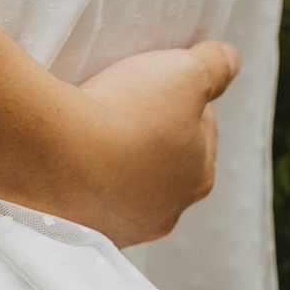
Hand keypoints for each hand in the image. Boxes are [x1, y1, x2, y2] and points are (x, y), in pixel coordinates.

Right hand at [23, 41, 239, 244]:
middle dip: (151, 135)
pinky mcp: (78, 230)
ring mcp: (119, 227)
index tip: (159, 80)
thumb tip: (231, 59)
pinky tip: (69, 152)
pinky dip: (81, 176)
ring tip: (93, 127)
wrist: (58, 153)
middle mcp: (164, 213)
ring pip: (123, 184)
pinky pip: (85, 197)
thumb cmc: (129, 113)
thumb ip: (215, 65)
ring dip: (114, 158)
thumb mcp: (185, 72)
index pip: (201, 130)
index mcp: (198, 178)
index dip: (184, 98)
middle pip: (163, 162)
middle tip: (126, 102)